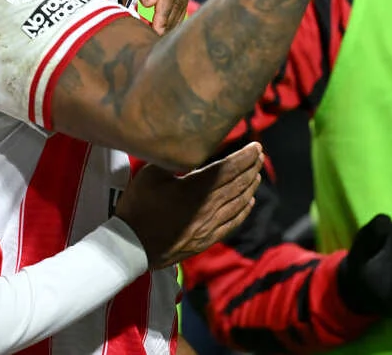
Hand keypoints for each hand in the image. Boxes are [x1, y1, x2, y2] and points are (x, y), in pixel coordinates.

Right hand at [115, 142, 262, 269]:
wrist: (132, 246)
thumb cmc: (138, 207)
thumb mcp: (151, 174)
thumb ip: (174, 159)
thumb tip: (191, 147)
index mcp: (196, 188)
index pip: (229, 169)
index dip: (245, 157)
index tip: (256, 146)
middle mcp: (208, 206)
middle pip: (237, 184)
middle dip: (251, 167)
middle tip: (259, 154)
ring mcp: (209, 225)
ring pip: (238, 203)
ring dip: (250, 186)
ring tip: (257, 174)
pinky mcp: (206, 239)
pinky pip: (232, 223)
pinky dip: (244, 211)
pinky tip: (249, 202)